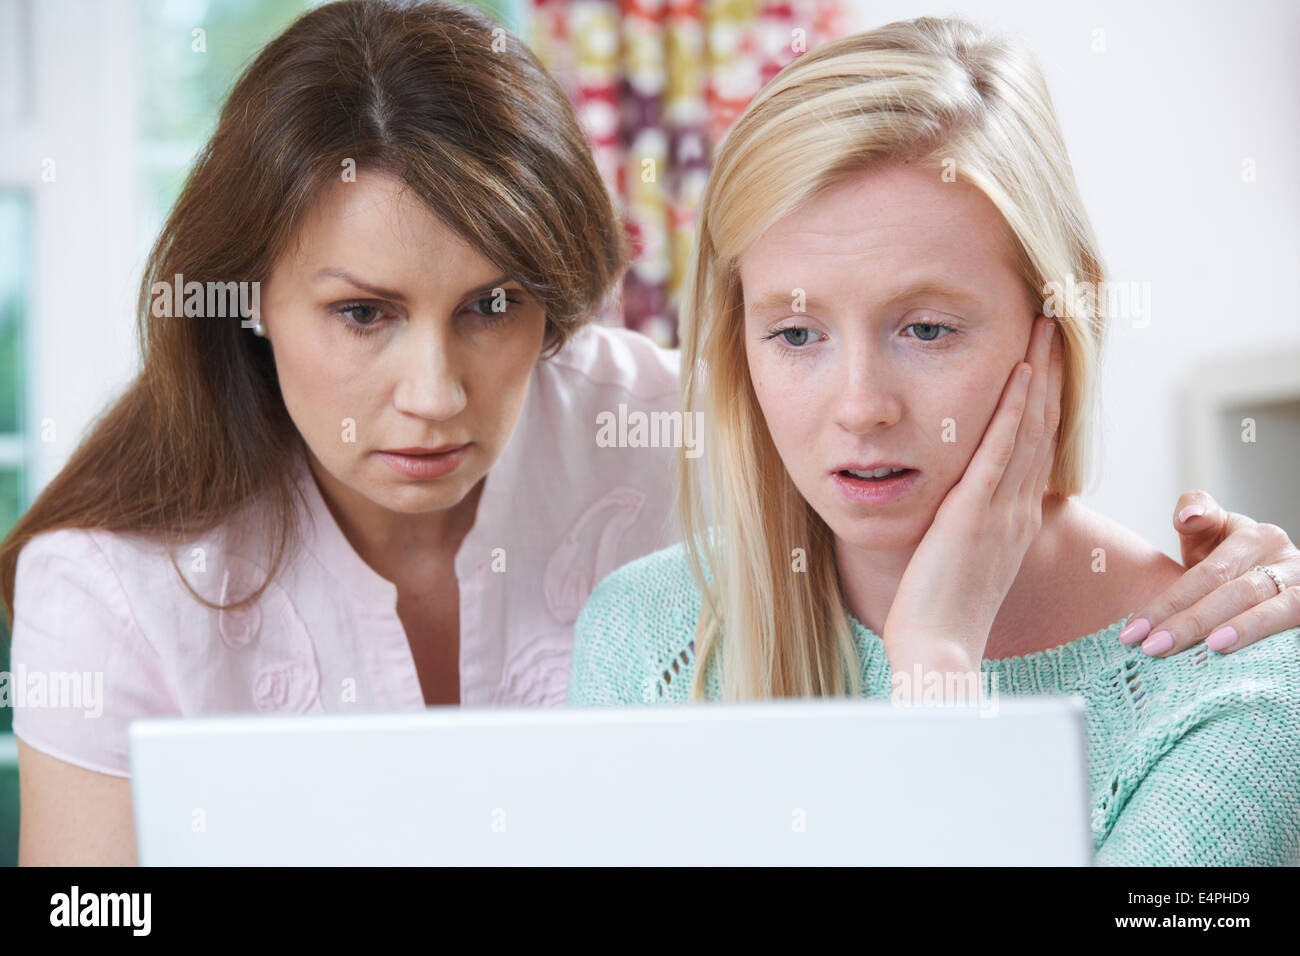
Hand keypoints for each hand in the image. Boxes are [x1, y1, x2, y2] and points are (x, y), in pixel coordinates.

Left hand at [882, 314, 1063, 679]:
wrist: (938, 649)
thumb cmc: (940, 615)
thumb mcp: (963, 563)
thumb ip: (967, 529)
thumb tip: (956, 505)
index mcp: (1016, 522)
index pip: (1039, 448)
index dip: (1048, 401)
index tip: (1049, 361)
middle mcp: (1018, 510)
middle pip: (1045, 428)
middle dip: (1051, 373)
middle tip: (1055, 325)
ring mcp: (1001, 510)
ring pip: (1031, 429)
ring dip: (1039, 375)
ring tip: (1044, 328)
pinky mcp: (975, 514)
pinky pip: (1001, 451)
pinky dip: (1013, 409)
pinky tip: (1019, 373)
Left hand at [1119, 491, 1297, 654]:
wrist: (1268, 575)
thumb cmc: (1227, 558)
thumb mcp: (1210, 532)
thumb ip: (1196, 515)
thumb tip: (1187, 516)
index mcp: (1256, 537)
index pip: (1208, 573)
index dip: (1169, 602)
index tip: (1132, 632)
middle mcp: (1288, 562)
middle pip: (1238, 592)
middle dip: (1192, 622)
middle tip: (1154, 648)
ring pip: (1278, 609)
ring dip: (1243, 631)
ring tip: (1210, 649)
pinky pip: (1295, 633)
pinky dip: (1272, 645)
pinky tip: (1244, 663)